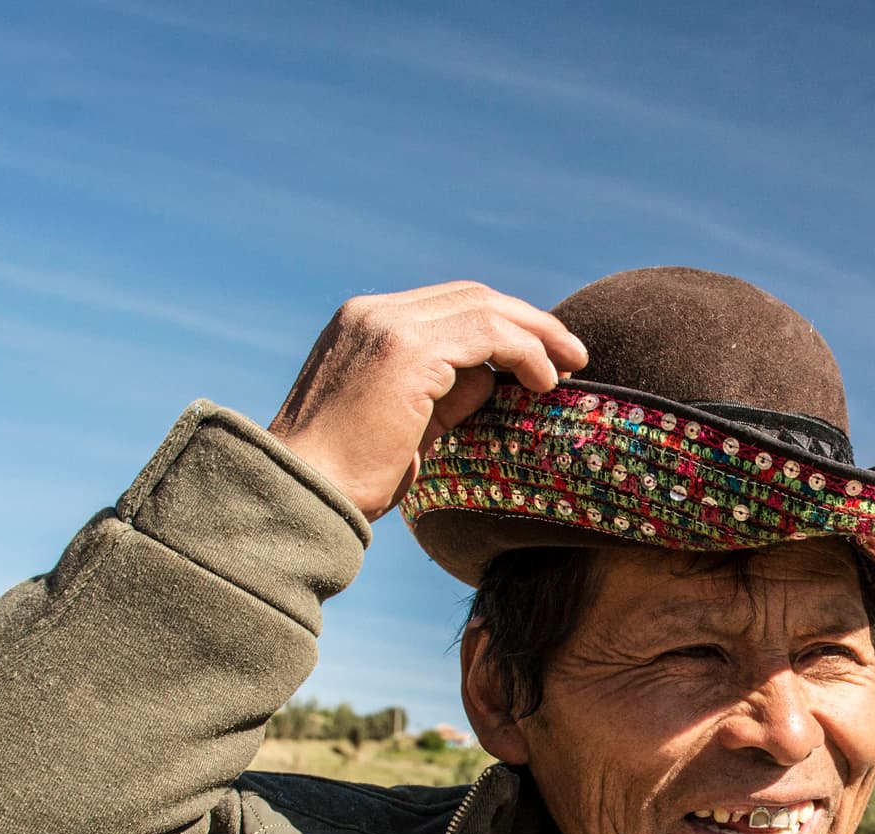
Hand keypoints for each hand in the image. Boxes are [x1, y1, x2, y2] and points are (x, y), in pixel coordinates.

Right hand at [268, 281, 586, 521]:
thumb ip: (447, 394)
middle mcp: (373, 314)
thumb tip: (493, 378)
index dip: (504, 325)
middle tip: (573, 355)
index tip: (543, 357)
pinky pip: (486, 333)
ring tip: (570, 367)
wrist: (301, 497)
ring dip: (537, 334)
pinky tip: (544, 382)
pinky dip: (523, 352)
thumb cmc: (347, 479)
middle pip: (472, 296)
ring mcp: (387, 326)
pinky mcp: (406, 351)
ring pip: (484, 307)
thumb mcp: (408, 426)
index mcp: (365, 326)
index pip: (450, 306)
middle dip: (530, 322)